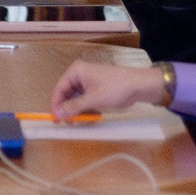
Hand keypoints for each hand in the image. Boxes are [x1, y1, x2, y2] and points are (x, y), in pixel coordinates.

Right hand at [47, 59, 167, 121]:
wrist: (139, 85)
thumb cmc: (115, 88)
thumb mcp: (93, 99)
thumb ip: (74, 107)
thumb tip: (57, 114)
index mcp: (76, 71)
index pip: (59, 89)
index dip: (56, 105)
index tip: (56, 120)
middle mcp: (80, 74)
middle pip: (67, 94)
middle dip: (69, 109)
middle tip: (70, 123)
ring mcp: (88, 81)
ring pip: (76, 99)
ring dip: (79, 111)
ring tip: (86, 119)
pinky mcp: (96, 89)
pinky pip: (86, 100)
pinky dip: (87, 109)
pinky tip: (94, 115)